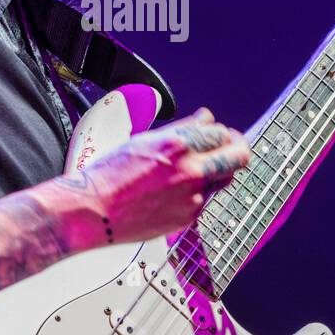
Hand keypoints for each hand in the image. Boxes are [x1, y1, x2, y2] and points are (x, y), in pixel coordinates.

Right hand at [80, 107, 251, 243]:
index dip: (222, 133)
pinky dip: (197, 191)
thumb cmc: (112, 173)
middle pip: (239, 157)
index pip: (222, 133)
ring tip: (195, 168)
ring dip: (217, 170)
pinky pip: (205, 199)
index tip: (219, 134)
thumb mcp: (146, 139)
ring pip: (223, 179)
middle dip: (238, 148)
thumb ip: (183, 129)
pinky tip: (174, 189)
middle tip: (229, 147)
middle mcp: (191, 171)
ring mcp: (193, 196)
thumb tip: (205, 118)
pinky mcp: (189, 217)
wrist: (95, 210)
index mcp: (179, 145)